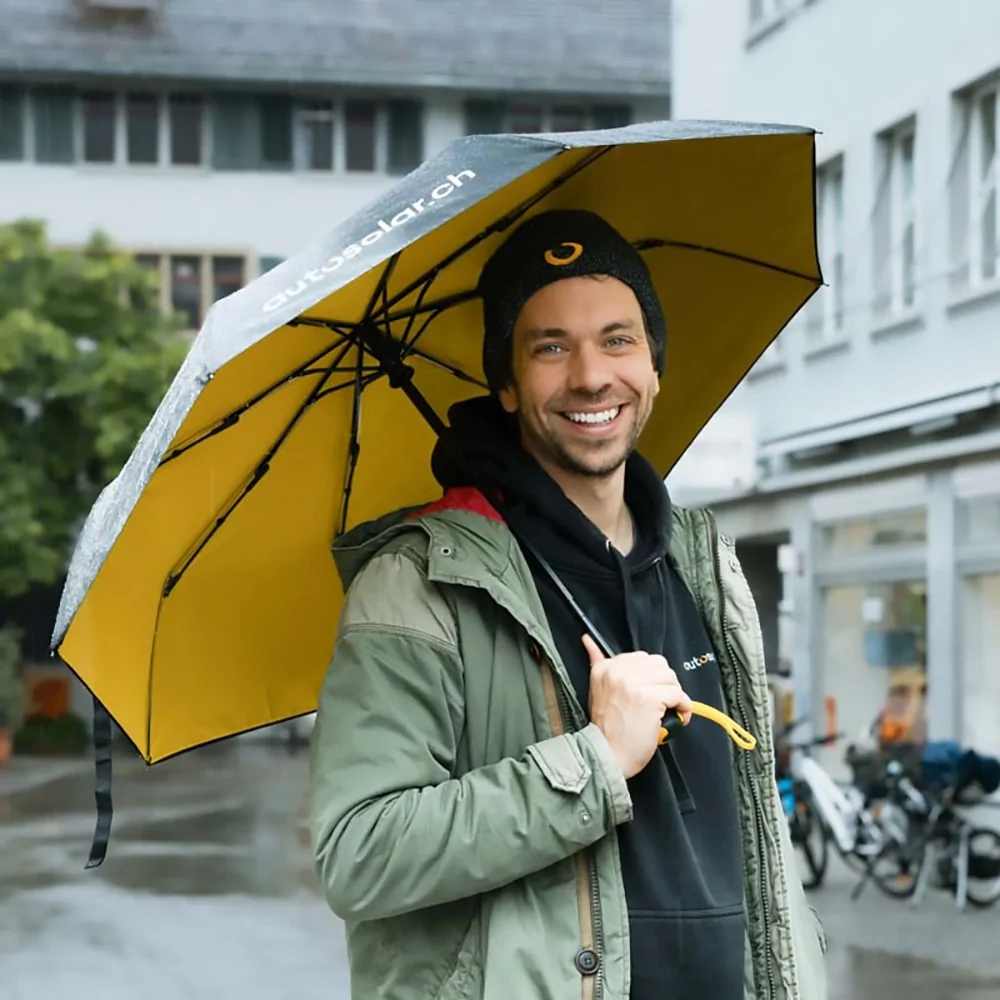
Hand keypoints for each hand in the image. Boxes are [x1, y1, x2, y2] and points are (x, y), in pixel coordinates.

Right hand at [583, 633, 692, 779]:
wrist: (606, 755)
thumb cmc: (606, 729)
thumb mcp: (596, 689)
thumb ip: (596, 661)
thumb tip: (588, 639)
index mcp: (605, 667)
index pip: (642, 658)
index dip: (651, 677)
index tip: (650, 692)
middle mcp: (618, 671)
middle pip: (659, 664)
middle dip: (664, 683)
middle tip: (661, 701)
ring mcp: (634, 684)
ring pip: (670, 677)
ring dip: (674, 695)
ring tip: (667, 709)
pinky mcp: (650, 698)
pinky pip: (678, 694)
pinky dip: (684, 707)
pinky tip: (677, 716)